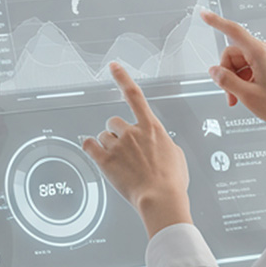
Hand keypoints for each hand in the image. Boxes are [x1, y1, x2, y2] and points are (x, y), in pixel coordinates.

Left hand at [82, 63, 192, 238]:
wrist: (161, 199)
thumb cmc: (172, 181)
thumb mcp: (175, 155)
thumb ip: (162, 142)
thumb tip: (157, 143)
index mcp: (152, 128)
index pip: (134, 95)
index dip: (122, 78)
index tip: (114, 67)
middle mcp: (133, 132)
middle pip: (114, 122)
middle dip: (116, 133)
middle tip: (124, 149)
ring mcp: (118, 146)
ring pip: (102, 136)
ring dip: (107, 146)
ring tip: (119, 162)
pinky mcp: (106, 161)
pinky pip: (90, 146)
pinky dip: (90, 148)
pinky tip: (95, 153)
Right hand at [200, 9, 265, 148]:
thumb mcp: (247, 96)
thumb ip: (226, 80)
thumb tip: (214, 71)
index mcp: (261, 53)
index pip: (233, 31)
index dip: (216, 22)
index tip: (204, 15)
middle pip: (236, 52)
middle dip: (228, 73)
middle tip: (229, 94)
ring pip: (244, 61)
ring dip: (237, 78)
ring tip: (240, 98)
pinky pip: (255, 65)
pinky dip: (248, 78)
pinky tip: (250, 93)